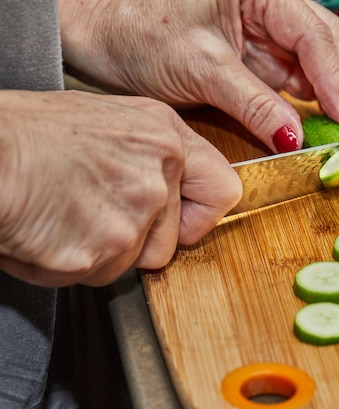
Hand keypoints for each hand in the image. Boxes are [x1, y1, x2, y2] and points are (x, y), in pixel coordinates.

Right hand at [0, 90, 241, 286]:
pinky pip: (98, 275)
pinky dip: (72, 264)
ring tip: (66, 216)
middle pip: (169, 242)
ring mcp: (132, 218)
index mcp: (164, 140)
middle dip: (136, 241)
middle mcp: (157, 178)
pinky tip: (50, 231)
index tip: (186, 223)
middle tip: (93, 213)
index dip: (203, 215)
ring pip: (133, 262)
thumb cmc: (29, 132)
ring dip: (102, 253)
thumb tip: (172, 184)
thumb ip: (152, 152)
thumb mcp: (109, 117)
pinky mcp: (102, 251)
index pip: (224, 190)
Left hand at [59, 0, 338, 152]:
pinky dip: (302, 106)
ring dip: (328, 99)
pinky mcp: (251, 60)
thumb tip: (295, 138)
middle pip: (324, 46)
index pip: (314, 33)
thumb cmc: (138, 29)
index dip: (338, 76)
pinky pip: (288, 83)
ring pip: (312, 66)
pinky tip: (313, 125)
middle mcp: (269, 9)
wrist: (98, 34)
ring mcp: (262, 35)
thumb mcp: (202, 68)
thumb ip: (254, 103)